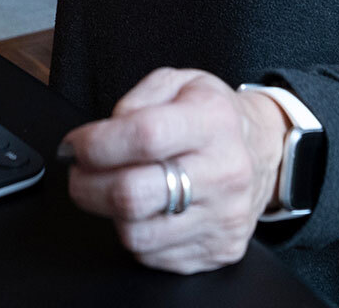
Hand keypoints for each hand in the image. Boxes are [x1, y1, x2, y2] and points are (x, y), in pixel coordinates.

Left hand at [59, 68, 288, 274]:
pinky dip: (137, 234)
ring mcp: (224, 217)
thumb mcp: (180, 83)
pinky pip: (154, 256)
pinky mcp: (221, 250)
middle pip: (133, 194)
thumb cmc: (213, 116)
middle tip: (78, 173)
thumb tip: (102, 134)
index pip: (145, 136)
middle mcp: (224, 172)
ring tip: (110, 190)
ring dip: (108, 213)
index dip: (96, 144)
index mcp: (212, 122)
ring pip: (137, 233)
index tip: (74, 145)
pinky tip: (145, 210)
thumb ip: (138, 99)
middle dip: (86, 186)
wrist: (265, 150)